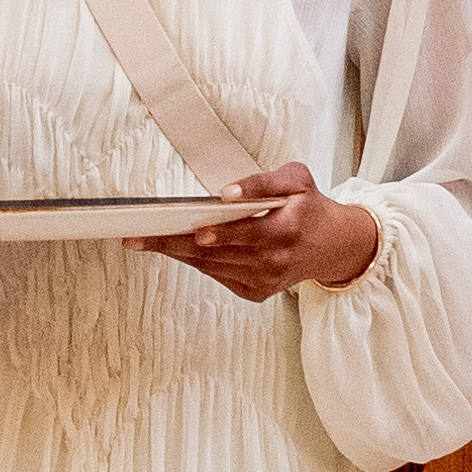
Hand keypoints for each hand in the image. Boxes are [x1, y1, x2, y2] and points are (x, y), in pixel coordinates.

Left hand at [154, 164, 382, 300]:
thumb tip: (228, 194)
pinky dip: (197, 261)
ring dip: (177, 253)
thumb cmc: (310, 208)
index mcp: (286, 229)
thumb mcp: (296, 180)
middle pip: (215, 253)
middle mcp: (274, 260)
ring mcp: (264, 280)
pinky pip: (217, 275)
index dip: (218, 233)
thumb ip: (262, 181)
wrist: (334, 246)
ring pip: (211, 266)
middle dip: (173, 244)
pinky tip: (177, 248)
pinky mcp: (257, 291)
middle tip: (138, 238)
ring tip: (147, 240)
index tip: (195, 231)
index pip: (245, 231)